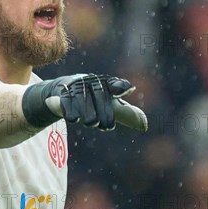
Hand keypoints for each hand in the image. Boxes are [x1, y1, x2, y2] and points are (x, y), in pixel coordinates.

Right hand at [22, 74, 146, 130]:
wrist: (62, 92)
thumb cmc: (91, 99)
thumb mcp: (108, 104)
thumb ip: (124, 113)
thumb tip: (144, 125)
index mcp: (105, 83)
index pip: (115, 84)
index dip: (120, 86)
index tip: (126, 89)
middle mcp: (92, 81)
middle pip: (100, 95)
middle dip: (104, 113)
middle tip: (106, 127)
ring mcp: (76, 86)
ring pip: (84, 99)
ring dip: (88, 114)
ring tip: (91, 123)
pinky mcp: (63, 93)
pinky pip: (67, 102)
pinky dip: (71, 111)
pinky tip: (74, 119)